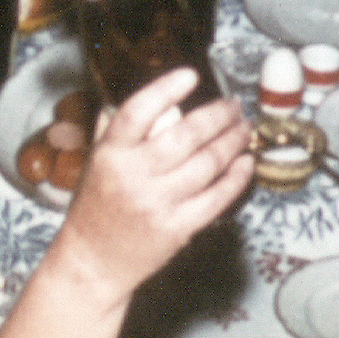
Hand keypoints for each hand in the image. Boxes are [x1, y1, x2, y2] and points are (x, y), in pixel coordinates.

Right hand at [58, 67, 252, 289]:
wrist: (92, 262)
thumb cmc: (97, 207)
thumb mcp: (98, 162)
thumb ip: (122, 131)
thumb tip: (164, 101)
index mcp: (110, 154)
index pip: (137, 112)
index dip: (165, 89)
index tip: (191, 75)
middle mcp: (133, 176)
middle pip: (186, 134)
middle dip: (219, 115)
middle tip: (233, 106)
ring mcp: (157, 203)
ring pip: (209, 163)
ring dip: (233, 141)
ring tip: (243, 129)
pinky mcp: (178, 228)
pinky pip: (217, 196)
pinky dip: (237, 176)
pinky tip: (246, 162)